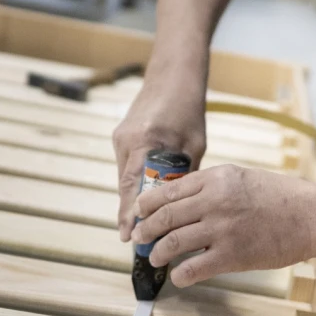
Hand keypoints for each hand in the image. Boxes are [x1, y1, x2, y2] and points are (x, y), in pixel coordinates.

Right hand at [113, 86, 206, 241]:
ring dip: (133, 197)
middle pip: (124, 186)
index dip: (129, 215)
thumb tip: (182, 207)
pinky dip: (134, 180)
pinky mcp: (121, 135)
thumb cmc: (188, 109)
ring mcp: (121, 137)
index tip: (128, 238)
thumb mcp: (194, 144)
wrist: (173, 76)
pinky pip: (126, 164)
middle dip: (130, 213)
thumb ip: (184, 173)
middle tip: (136, 239)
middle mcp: (127, 140)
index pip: (132, 187)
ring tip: (141, 225)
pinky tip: (144, 195)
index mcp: (145, 141)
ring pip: (124, 176)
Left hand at [132, 165, 315, 287]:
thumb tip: (180, 200)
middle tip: (139, 238)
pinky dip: (180, 275)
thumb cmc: (280, 195)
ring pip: (172, 243)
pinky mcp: (232, 256)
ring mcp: (222, 229)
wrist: (311, 215)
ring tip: (156, 258)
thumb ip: (211, 186)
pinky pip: (192, 269)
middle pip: (164, 217)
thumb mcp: (241, 177)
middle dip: (145, 230)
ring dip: (158, 253)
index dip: (147, 205)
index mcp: (216, 179)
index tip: (139, 213)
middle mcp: (214, 201)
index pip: (167, 191)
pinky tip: (179, 276)